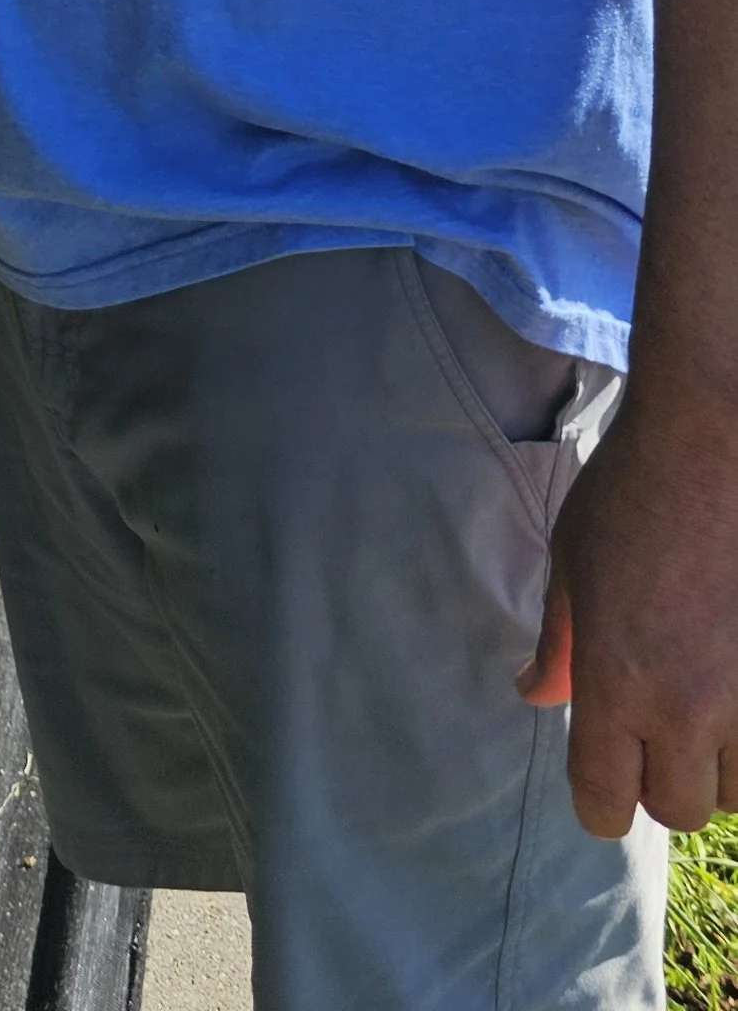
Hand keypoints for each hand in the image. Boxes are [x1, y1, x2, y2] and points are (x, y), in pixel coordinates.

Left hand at [520, 401, 737, 831]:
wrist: (710, 442)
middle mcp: (684, 704)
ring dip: (717, 764)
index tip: (604, 777)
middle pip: (677, 809)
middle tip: (655, 735)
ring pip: (737, 791)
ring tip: (703, 709)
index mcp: (614, 681)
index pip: (605, 804)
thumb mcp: (572, 563)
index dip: (600, 802)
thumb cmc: (631, 493)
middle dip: (660, 781)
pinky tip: (731, 685)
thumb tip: (533, 694)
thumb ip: (557, 643)